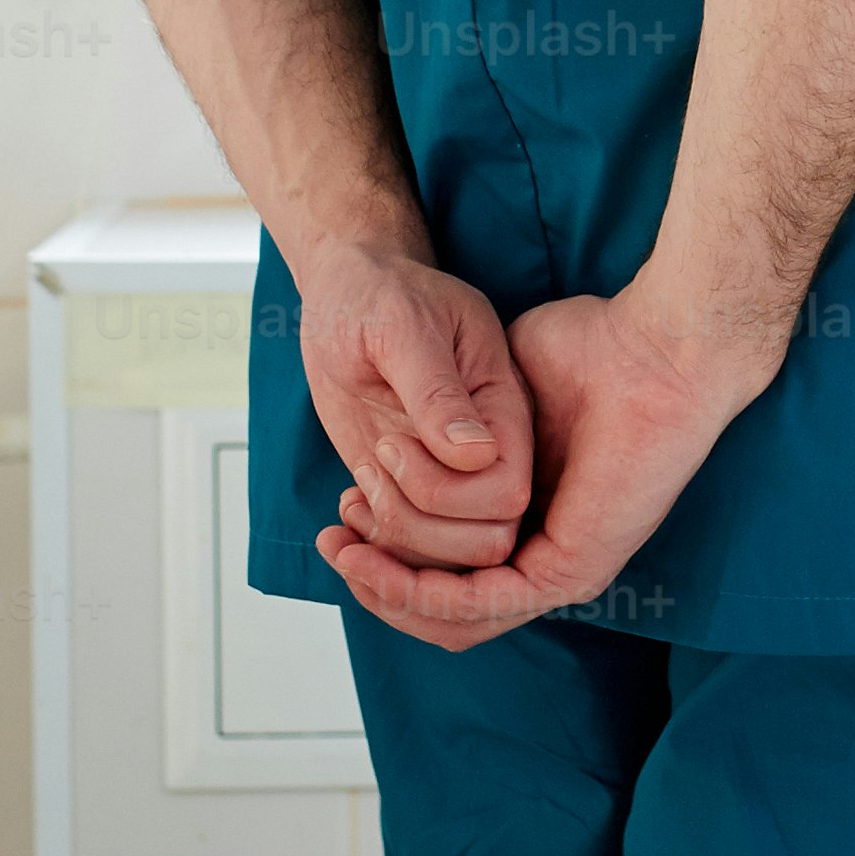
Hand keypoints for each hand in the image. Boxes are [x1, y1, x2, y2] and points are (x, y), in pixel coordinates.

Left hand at [289, 235, 531, 586]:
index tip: (391, 445)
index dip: (448, 494)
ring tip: (354, 494)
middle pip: (488, 541)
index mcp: (502, 405)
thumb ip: (438, 391)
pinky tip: (346, 507)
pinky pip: (412, 552)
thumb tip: (474, 453)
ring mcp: (449, 475)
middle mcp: (486, 450)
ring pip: (451, 560)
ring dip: (391, 542)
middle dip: (417, 527)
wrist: (350, 295)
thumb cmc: (379, 295)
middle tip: (371, 469)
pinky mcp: (412, 490)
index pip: (508, 491)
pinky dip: (373, 548)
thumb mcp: (404, 326)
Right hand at [316, 279, 774, 650]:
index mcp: (536, 515)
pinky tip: (380, 560)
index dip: (389, 549)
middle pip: (442, 606)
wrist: (660, 342)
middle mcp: (549, 551)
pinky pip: (479, 604)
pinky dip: (420, 591)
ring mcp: (564, 567)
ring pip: (454, 618)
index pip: (450, 566)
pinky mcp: (573, 568)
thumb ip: (458, 422)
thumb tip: (415, 443)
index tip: (346, 508)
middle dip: (376, 580)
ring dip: (388, 592)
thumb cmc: (595, 345)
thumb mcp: (498, 387)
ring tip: (347, 551)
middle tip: (335, 539)